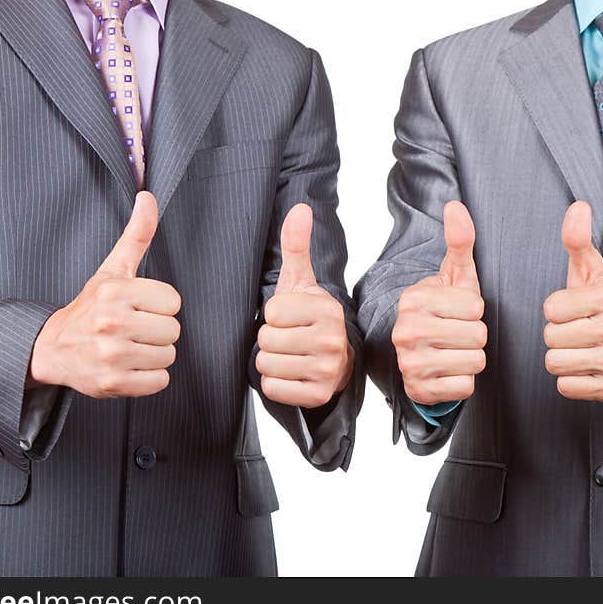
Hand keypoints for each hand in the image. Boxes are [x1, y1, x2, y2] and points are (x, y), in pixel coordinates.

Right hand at [28, 192, 181, 398]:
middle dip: (157, 331)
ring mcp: (111, 356)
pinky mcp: (112, 384)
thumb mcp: (112, 270)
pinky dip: (148, 378)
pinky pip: (159, 382)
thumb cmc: (89, 307)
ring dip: (153, 355)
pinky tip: (128, 366)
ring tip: (129, 347)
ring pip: (168, 356)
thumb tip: (148, 196)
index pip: (173, 302)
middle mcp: (111, 324)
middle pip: (173, 331)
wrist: (52, 348)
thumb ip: (136, 235)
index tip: (138, 307)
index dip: (159, 306)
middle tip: (133, 329)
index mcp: (115, 292)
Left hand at [256, 204, 352, 408]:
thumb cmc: (310, 319)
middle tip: (288, 338)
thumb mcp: (301, 281)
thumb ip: (296, 245)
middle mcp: (332, 339)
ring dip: (271, 362)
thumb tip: (300, 208)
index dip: (273, 316)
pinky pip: (273, 389)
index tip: (289, 318)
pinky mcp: (318, 395)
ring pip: (267, 365)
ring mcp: (327, 369)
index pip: (272, 313)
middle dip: (270, 340)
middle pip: (266, 341)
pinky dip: (275, 383)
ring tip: (289, 355)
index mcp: (326, 309)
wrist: (336, 360)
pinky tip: (291, 373)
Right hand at [392, 201, 486, 405]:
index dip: (475, 312)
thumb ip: (459, 242)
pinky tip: (448, 372)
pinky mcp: (418, 390)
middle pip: (477, 336)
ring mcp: (410, 363)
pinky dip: (463, 382)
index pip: (476, 308)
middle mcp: (406, 331)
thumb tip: (456, 206)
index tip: (457, 313)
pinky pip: (465, 387)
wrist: (419, 355)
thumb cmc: (445, 313)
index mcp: (415, 300)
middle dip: (475, 337)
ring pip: (475, 362)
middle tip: (457, 335)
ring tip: (454, 352)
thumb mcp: (455, 277)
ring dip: (471, 359)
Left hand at [543, 201, 602, 401]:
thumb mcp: (592, 272)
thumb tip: (578, 206)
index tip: (574, 309)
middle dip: (557, 334)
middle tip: (577, 331)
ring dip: (561, 357)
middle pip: (551, 337)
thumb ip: (578, 241)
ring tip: (580, 348)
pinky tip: (586, 367)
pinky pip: (565, 386)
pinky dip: (569, 379)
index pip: (550, 309)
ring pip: (554, 363)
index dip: (555, 309)